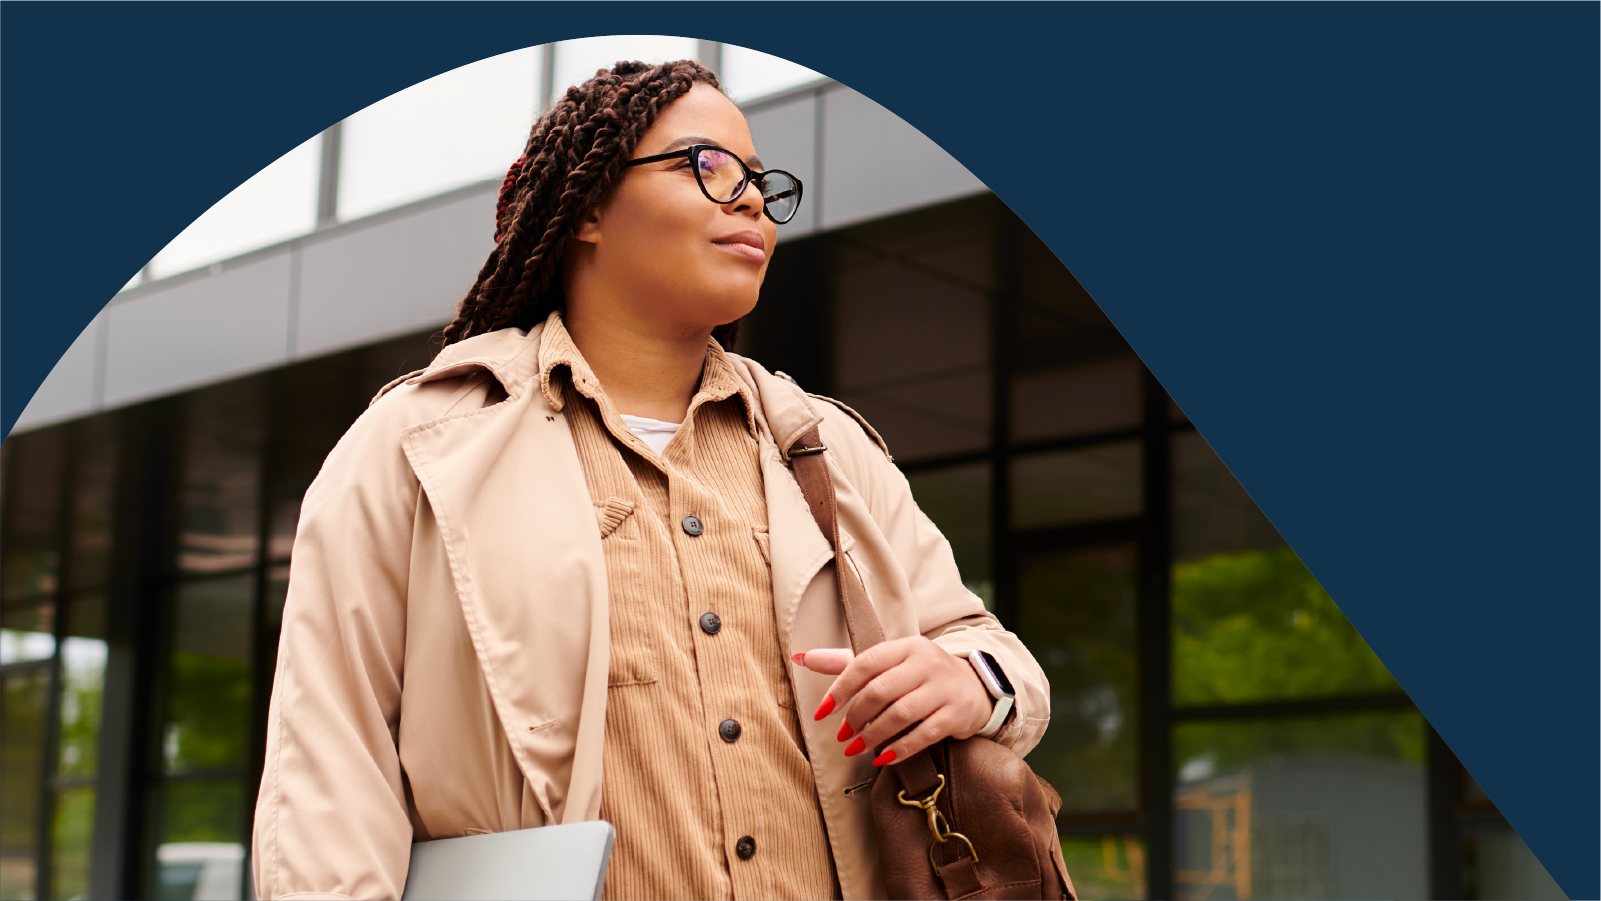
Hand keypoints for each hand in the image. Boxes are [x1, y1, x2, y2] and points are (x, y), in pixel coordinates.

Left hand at [793, 637, 992, 766]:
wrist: (974, 685)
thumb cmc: (919, 675)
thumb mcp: (888, 662)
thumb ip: (845, 662)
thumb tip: (801, 656)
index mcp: (905, 646)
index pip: (865, 663)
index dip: (840, 689)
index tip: (821, 713)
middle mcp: (926, 662)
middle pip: (881, 690)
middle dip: (856, 716)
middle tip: (843, 735)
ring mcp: (944, 687)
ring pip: (901, 713)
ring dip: (874, 735)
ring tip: (858, 749)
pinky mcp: (957, 713)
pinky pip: (924, 734)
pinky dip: (900, 749)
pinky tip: (883, 758)